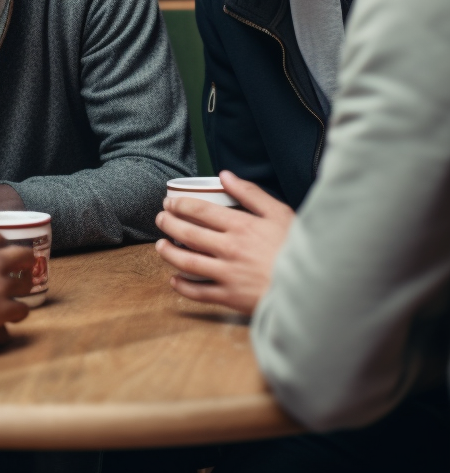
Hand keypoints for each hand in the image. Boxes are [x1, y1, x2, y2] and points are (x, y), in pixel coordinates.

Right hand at [0, 213, 33, 339]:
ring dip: (25, 285)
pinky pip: (21, 310)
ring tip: (24, 289)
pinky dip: (19, 312)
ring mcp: (0, 285)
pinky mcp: (1, 310)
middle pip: (21, 254)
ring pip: (25, 282)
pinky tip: (15, 315)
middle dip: (24, 259)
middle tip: (24, 264)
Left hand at [154, 171, 294, 314]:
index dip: (180, 205)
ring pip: (187, 261)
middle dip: (168, 224)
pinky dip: (182, 286)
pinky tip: (175, 280)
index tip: (170, 203)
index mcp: (240, 225)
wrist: (312, 287)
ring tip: (160, 246)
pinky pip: (199, 292)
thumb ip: (250, 193)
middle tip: (160, 219)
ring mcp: (228, 274)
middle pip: (188, 233)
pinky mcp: (230, 297)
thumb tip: (225, 176)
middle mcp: (229, 248)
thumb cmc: (297, 247)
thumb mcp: (279, 213)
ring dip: (168, 252)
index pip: (200, 211)